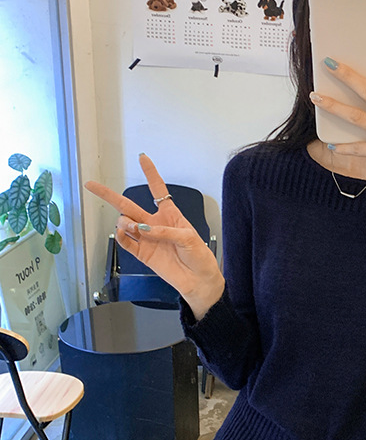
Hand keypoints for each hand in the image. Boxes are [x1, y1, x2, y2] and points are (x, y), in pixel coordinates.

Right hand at [84, 154, 224, 320]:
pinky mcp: (142, 254)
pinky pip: (125, 242)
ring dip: (124, 222)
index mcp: (170, 215)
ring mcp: (146, 238)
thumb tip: (143, 229)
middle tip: (92, 185)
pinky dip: (121, 237)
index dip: (150, 173)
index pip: (157, 189)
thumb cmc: (199, 257)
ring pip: (125, 223)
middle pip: (129, 205)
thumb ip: (165, 231)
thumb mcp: (189, 238)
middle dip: (109, 194)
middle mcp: (155, 224)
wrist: (198, 281)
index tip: (142, 158)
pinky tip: (123, 234)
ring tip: (132, 227)